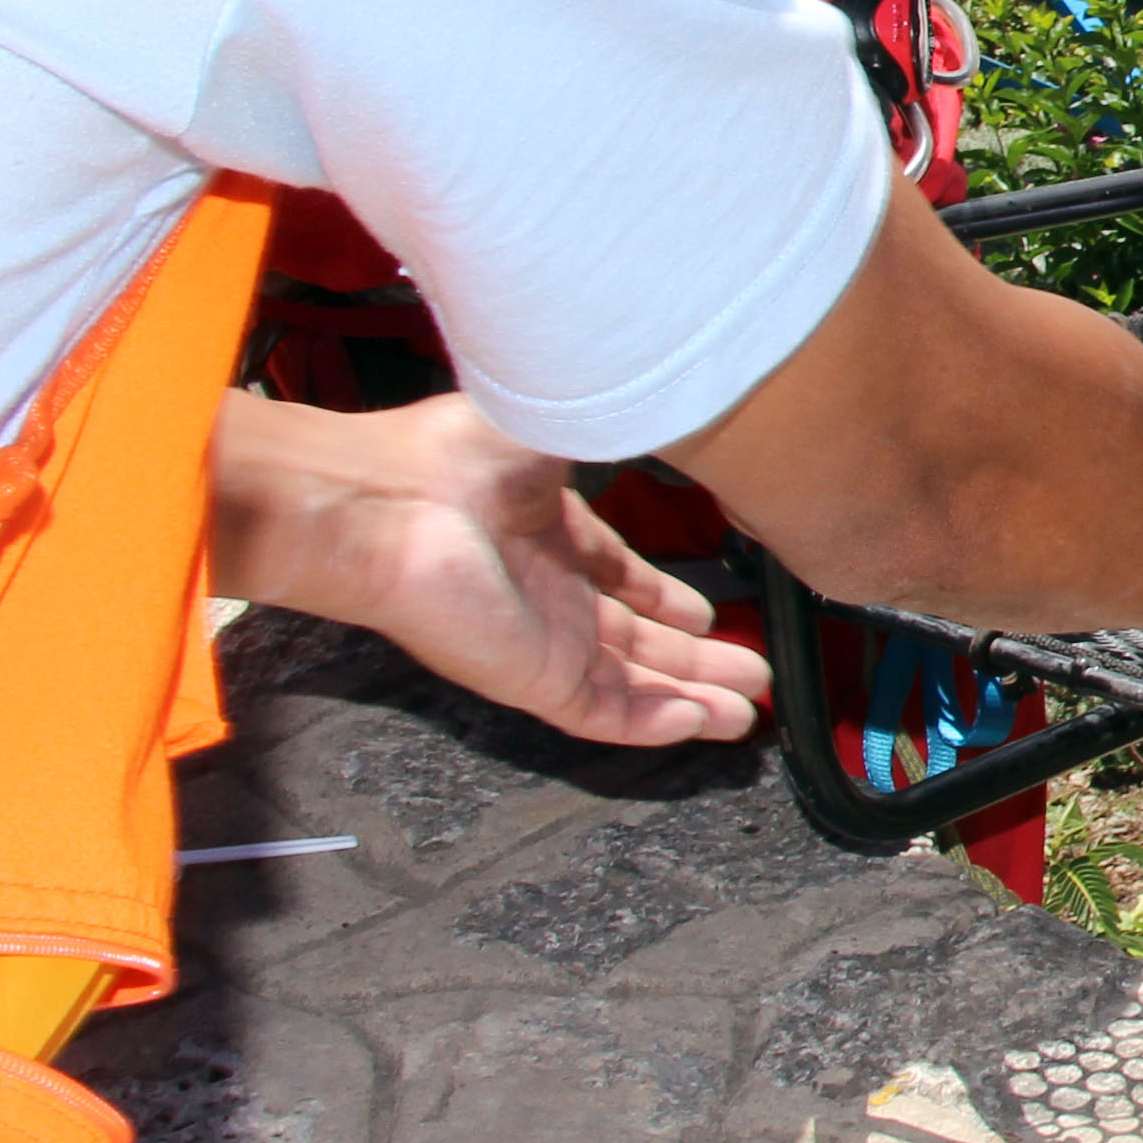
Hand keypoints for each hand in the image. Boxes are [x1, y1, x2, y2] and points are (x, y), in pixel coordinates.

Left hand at [209, 394, 766, 745]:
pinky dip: (654, 723)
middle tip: (750, 674)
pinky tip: (701, 721)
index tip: (709, 612)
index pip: (617, 578)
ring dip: (690, 699)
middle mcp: (545, 591)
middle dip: (696, 660)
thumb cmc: (458, 450)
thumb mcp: (567, 425)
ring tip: (746, 714)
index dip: (666, 599)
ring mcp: (539, 639)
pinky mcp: (532, 678)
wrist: (392, 502)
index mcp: (548, 531)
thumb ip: (626, 435)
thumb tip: (679, 419)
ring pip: (631, 686)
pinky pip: (603, 712)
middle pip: (636, 641)